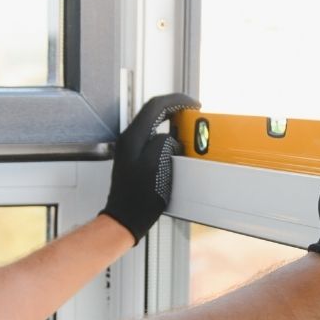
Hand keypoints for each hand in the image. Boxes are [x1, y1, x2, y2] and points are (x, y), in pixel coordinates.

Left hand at [101, 93, 200, 243]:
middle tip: (193, 112)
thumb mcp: (156, 167)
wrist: (125, 218)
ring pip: (152, 123)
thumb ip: (164, 144)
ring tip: (187, 126)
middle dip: (174, 108)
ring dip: (171, 120)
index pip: (156, 106)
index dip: (177, 101)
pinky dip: (166, 134)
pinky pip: (151, 136)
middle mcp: (129, 139)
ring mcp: (129, 148)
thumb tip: (171, 137)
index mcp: (133, 137)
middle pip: (152, 111)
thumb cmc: (139, 198)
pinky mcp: (133, 157)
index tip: (194, 105)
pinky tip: (177, 144)